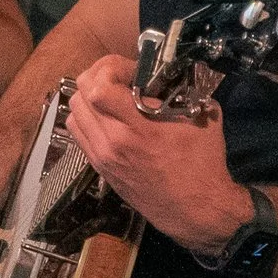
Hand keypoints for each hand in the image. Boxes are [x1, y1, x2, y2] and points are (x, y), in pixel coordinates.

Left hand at [64, 53, 241, 256]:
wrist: (195, 209)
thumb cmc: (203, 164)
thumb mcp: (203, 118)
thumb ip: (185, 91)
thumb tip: (174, 74)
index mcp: (138, 128)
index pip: (98, 86)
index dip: (111, 67)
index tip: (132, 70)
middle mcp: (112, 142)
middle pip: (80, 94)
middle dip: (99, 76)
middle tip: (121, 78)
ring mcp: (103, 156)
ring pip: (74, 113)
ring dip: (89, 97)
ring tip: (112, 97)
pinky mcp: (100, 167)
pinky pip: (78, 134)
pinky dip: (88, 118)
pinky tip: (109, 118)